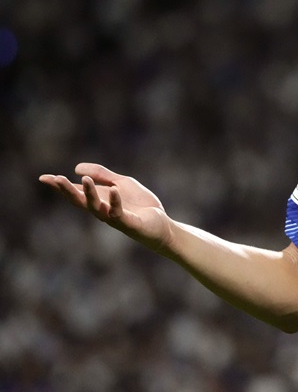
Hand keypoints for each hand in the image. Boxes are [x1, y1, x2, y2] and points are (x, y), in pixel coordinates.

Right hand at [39, 163, 172, 253]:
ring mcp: (113, 217)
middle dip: (67, 190)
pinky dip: (115, 202)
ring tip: (84, 179)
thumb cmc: (139, 205)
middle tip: (56, 179)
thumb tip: (75, 168)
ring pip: (96, 207)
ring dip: (89, 193)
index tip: (43, 177)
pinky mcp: (128, 223)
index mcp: (98, 199)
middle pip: (80, 200)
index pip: (76, 192)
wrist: (160, 223)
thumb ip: (102, 174)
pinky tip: (114, 190)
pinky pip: (118, 213)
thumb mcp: (120, 183)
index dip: (60, 186)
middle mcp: (101, 210)